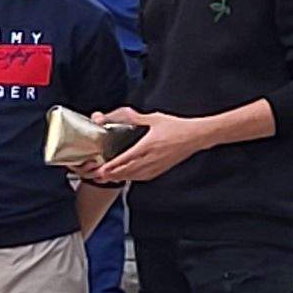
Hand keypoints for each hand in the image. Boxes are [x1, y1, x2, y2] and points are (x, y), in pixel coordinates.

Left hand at [87, 110, 216, 187]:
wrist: (195, 137)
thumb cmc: (177, 128)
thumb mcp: (154, 118)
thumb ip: (135, 118)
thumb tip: (121, 114)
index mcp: (148, 146)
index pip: (125, 159)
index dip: (112, 166)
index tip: (101, 169)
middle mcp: (151, 159)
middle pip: (126, 171)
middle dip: (110, 175)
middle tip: (97, 176)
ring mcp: (156, 166)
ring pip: (134, 176)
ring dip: (119, 178)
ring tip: (106, 178)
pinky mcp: (161, 169)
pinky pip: (143, 177)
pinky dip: (132, 178)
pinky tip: (126, 177)